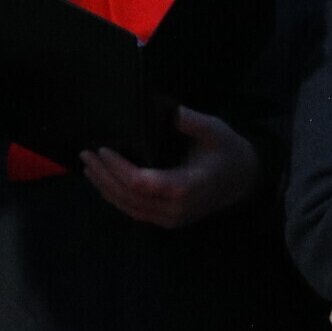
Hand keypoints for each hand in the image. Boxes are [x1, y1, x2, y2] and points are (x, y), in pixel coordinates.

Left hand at [83, 107, 261, 229]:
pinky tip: (104, 182)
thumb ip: (191, 120)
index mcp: (186, 187)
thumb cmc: (229, 152)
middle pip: (127, 197)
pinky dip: (116, 196)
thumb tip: (167, 110)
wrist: (245, 179)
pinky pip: (134, 211)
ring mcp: (170, 218)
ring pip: (127, 207)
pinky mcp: (166, 220)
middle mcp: (175, 209)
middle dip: (103, 175)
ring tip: (89, 166)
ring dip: (104, 187)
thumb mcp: (215, 130)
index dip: (117, 167)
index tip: (103, 148)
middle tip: (86, 154)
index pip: (140, 182)